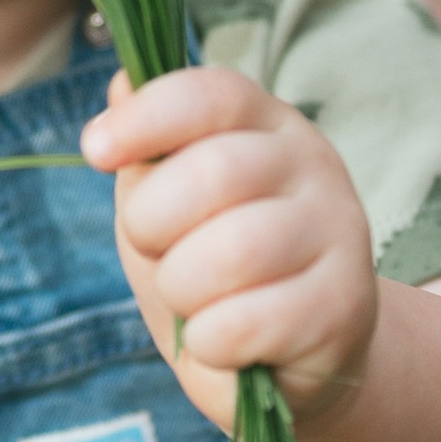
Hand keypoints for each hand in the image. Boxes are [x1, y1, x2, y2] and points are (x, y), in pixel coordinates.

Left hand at [82, 64, 378, 437]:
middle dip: (151, 223)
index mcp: (266, 123)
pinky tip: (224, 341)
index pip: (212, 94)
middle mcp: (314, 164)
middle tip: (155, 251)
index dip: (146, 117)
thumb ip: (145, 150)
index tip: (95, 151)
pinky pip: (244, 323)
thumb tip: (121, 81)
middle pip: (212, 173)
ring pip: (231, 253)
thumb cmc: (213, 271)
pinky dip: (209, 341)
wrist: (287, 360)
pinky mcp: (346, 306)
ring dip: (181, 289)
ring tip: (193, 301)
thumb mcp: (165, 205)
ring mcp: (340, 233)